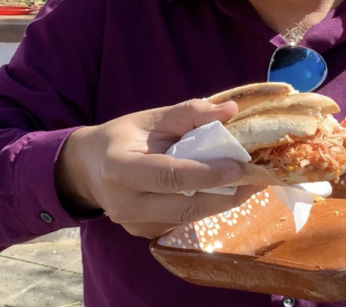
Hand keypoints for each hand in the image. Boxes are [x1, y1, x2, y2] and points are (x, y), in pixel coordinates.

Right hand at [55, 98, 261, 238]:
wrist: (88, 169)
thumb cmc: (122, 137)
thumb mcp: (150, 118)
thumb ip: (189, 114)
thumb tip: (230, 111)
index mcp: (119, 168)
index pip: (169, 175)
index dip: (206, 174)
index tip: (239, 167)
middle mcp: (125, 203)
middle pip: (184, 204)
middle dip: (226, 194)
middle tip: (258, 178)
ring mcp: (134, 224)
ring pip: (188, 216)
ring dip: (222, 201)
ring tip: (250, 183)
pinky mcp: (145, 233)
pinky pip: (182, 220)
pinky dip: (206, 205)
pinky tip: (223, 190)